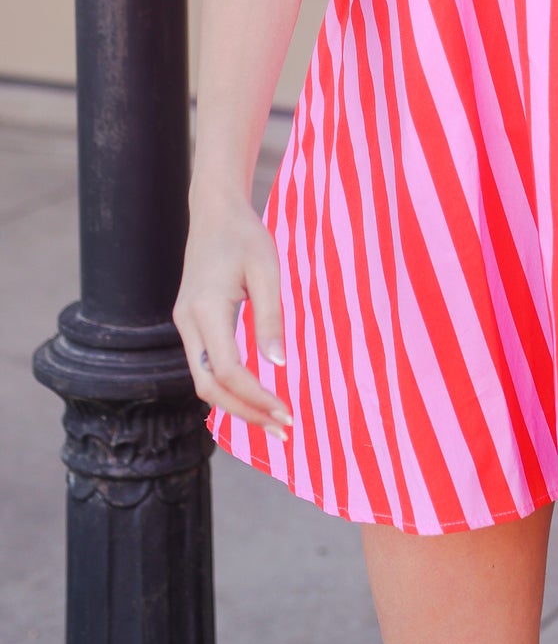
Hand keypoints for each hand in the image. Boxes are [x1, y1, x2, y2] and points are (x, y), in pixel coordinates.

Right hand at [172, 177, 293, 437]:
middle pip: (209, 387)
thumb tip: (279, 365)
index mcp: (206, 308)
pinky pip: (205, 366)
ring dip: (236, 405)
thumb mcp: (267, 270)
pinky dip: (228, 387)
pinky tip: (253, 397)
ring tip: (273, 421)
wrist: (214, 212)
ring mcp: (184, 324)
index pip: (227, 370)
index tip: (287, 413)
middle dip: (246, 413)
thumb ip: (271, 317)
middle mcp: (187, 322)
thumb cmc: (245, 236)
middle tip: (283, 430)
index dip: (256, 397)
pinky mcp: (190, 323)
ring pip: (204, 381)